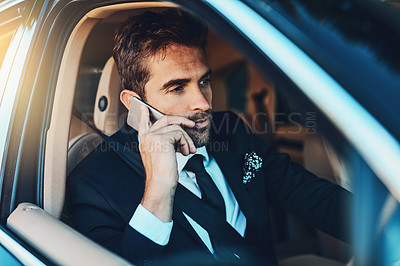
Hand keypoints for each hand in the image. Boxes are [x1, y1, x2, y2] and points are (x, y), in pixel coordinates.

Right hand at [138, 105, 195, 221]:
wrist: (161, 184)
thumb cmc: (162, 174)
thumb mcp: (161, 155)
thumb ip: (164, 143)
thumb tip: (177, 134)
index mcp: (144, 141)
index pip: (143, 123)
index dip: (144, 114)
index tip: (143, 107)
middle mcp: (146, 137)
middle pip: (165, 119)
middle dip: (181, 120)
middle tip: (192, 125)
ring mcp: (153, 136)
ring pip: (177, 127)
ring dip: (187, 139)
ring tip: (189, 151)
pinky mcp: (162, 138)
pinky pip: (180, 133)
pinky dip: (186, 143)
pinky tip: (186, 152)